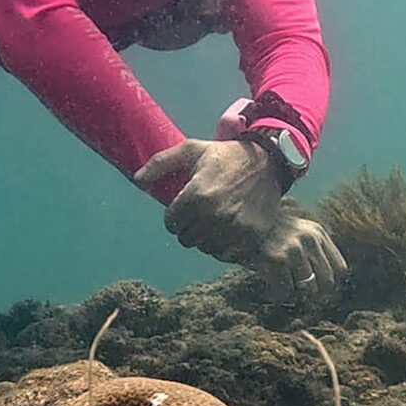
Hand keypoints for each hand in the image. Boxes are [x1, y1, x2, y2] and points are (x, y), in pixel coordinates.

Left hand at [135, 137, 345, 297]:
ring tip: (214, 220)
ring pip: (205, 248)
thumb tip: (138, 180)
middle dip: (189, 227)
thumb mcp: (191, 150)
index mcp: (197, 195)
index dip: (175, 215)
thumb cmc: (225, 156)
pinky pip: (225, 255)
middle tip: (201, 213)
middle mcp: (215, 214)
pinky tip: (227, 230)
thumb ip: (160, 163)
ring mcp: (234, 228)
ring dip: (205, 237)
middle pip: (186, 238)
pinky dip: (223, 246)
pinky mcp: (250, 238)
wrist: (267, 163)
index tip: (186, 206)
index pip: (171, 223)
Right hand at [250, 205, 348, 299]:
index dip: (331, 285)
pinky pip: (287, 292)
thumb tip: (326, 290)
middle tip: (304, 301)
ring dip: (297, 297)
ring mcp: (295, 250)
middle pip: (327, 282)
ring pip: (308, 289)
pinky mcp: (278, 260)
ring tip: (287, 293)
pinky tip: (274, 291)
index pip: (340, 269)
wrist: (241, 225)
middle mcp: (310, 240)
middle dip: (316, 297)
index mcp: (318, 234)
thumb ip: (314, 253)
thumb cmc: (270, 236)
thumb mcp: (298, 235)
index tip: (320, 292)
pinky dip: (281, 297)